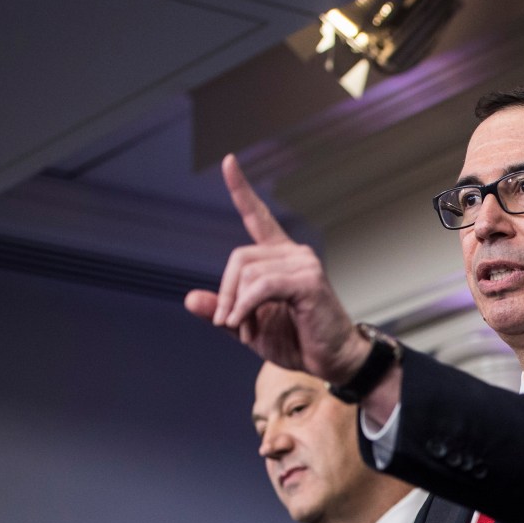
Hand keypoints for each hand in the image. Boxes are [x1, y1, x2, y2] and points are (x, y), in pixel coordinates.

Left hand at [185, 154, 368, 382]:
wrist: (333, 361)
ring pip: (248, 273)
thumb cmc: (297, 341)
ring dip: (236, 306)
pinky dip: (245, 307)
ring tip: (243, 331)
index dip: (241, 189)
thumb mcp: (250, 327)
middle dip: (225, 292)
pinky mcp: (308, 280)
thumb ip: (223, 312)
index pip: (257, 217)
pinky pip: (261, 286)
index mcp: (280, 258)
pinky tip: (244, 326)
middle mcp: (293, 253)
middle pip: (239, 258)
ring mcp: (303, 264)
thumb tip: (189, 299)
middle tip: (226, 323)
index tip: (228, 161)